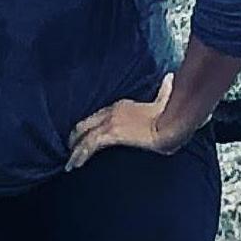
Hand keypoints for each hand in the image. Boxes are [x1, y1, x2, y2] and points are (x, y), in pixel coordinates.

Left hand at [66, 74, 180, 168]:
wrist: (171, 124)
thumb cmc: (170, 115)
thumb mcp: (164, 101)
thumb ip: (164, 89)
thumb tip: (170, 77)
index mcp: (121, 105)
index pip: (98, 115)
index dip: (88, 126)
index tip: (82, 135)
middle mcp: (112, 112)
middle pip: (85, 123)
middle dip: (75, 137)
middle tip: (70, 149)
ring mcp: (111, 122)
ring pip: (85, 136)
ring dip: (75, 150)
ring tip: (70, 163)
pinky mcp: (113, 134)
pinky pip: (90, 144)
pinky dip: (80, 154)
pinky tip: (75, 164)